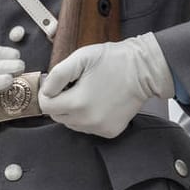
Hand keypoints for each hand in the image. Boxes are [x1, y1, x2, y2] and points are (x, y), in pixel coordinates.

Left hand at [39, 32, 173, 138]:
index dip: (48, 94)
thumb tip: (45, 90)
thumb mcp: (81, 58)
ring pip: (72, 124)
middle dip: (60, 102)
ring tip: (89, 93)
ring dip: (74, 110)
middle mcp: (87, 121)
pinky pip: (89, 127)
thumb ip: (57, 75)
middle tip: (74, 85)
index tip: (58, 84)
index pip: (46, 107)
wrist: (144, 70)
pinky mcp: (110, 131)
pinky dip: (89, 117)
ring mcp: (100, 128)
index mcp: (78, 103)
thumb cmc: (113, 60)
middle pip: (58, 117)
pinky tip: (99, 102)